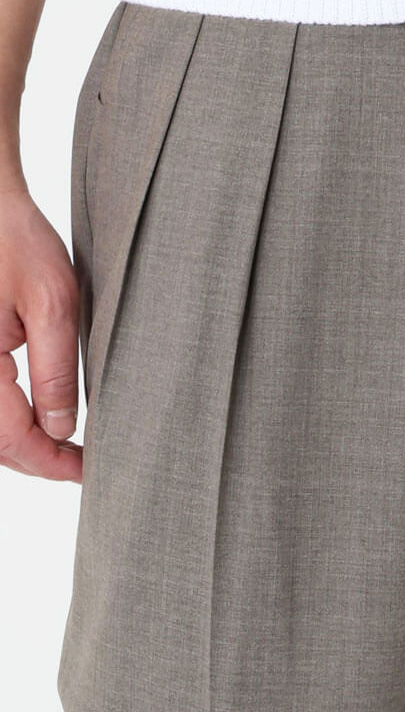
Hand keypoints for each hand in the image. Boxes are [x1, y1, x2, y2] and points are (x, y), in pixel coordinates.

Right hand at [0, 185, 82, 482]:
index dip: (52, 463)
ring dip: (20, 444)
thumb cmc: (14, 240)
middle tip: (83, 464)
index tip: (88, 471)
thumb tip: (63, 428)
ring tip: (66, 448)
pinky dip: (4, 421)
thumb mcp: (54, 305)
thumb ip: (57, 372)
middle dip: (37, 459)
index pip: (13, 439)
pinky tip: (36, 420)